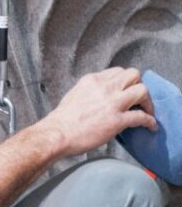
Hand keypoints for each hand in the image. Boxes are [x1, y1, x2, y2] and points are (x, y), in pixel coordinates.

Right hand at [42, 68, 156, 157]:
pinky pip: (141, 116)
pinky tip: (149, 126)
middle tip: (138, 99)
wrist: (57, 134)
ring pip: (142, 91)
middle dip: (139, 86)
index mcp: (92, 80)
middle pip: (134, 75)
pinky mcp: (116, 120)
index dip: (126, 82)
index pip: (118, 72)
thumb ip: (91, 92)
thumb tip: (101, 98)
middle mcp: (104, 88)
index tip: (127, 91)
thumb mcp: (74, 94)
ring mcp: (111, 103)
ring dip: (147, 102)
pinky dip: (149, 121)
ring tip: (147, 111)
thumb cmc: (61, 120)